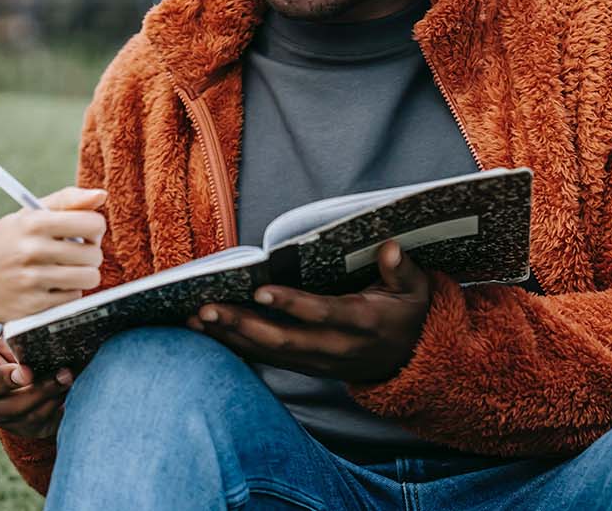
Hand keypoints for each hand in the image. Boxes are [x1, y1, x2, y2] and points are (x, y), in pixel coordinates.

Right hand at [0, 187, 106, 321]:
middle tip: (74, 253)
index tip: (85, 232)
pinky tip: (52, 286)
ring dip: (83, 275)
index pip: (92, 224)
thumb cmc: (7, 242)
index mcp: (34, 222)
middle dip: (90, 254)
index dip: (95, 228)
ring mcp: (32, 281)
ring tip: (67, 270)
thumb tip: (101, 195)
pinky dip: (68, 293)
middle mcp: (32, 250)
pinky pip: (73, 299)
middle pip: (94, 254)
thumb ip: (66, 201)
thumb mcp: (28, 214)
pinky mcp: (33, 307)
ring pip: (88, 278)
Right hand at [0, 335, 71, 439]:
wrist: (44, 383)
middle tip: (26, 371)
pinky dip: (51, 404)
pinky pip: (33, 420)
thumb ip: (15, 331)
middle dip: (6, 379)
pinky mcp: (19, 426)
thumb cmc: (24, 352)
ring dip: (39, 392)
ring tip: (63, 376)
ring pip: (11, 408)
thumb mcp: (17, 338)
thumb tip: (31, 319)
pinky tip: (64, 390)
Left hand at [189, 241, 430, 382]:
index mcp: (362, 322)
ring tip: (194, 319)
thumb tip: (389, 247)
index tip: (260, 289)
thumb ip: (403, 269)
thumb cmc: (408, 315)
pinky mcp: (306, 366)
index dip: (291, 304)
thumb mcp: (417, 291)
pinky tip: (207, 332)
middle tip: (206, 308)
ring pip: (269, 353)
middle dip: (242, 324)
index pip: (322, 314)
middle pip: (283, 340)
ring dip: (230, 336)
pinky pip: (267, 359)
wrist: (411, 362)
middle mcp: (336, 347)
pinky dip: (236, 346)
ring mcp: (318, 361)